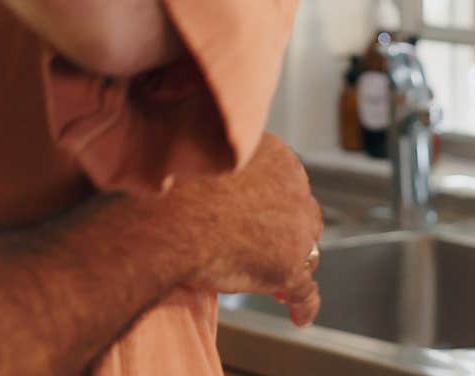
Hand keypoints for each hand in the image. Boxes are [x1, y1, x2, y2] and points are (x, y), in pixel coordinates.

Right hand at [167, 135, 323, 325]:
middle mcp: (294, 188)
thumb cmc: (173, 188)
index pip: (287, 183)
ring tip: (279, 285)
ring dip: (295, 265)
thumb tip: (210, 183)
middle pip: (302, 214)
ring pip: (306, 251)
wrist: (168, 218)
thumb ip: (224, 168)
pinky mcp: (288, 268)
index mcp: (275, 157)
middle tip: (269, 247)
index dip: (273, 203)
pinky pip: (304, 291)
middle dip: (289, 231)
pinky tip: (298, 316)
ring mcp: (295, 230)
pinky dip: (302, 305)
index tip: (260, 215)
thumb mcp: (206, 160)